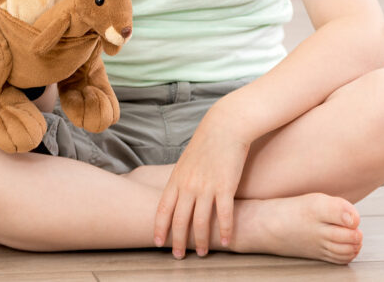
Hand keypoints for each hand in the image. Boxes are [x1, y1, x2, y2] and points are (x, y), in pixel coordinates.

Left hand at [153, 102, 249, 257]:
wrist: (225, 126)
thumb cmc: (207, 142)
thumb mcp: (187, 160)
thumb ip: (181, 178)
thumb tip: (177, 194)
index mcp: (177, 178)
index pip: (163, 208)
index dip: (160, 227)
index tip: (158, 242)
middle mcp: (189, 184)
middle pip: (179, 220)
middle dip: (177, 241)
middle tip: (178, 256)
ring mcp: (206, 186)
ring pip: (200, 222)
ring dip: (201, 241)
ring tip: (202, 252)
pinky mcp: (225, 186)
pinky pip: (223, 215)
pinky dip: (224, 231)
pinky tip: (225, 241)